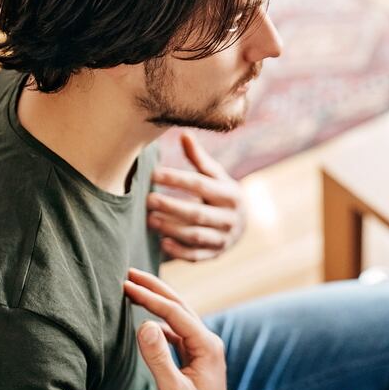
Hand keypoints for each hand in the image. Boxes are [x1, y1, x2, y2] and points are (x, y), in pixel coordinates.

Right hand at [124, 268, 228, 389]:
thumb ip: (158, 358)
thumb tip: (144, 324)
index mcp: (208, 346)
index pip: (175, 312)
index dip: (150, 297)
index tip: (126, 284)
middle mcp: (209, 342)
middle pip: (180, 306)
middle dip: (154, 288)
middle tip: (129, 272)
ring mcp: (204, 349)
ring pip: (178, 317)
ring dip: (157, 302)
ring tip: (134, 288)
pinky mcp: (197, 357)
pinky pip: (177, 331)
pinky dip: (161, 321)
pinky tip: (147, 320)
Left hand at [148, 133, 245, 261]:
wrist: (241, 224)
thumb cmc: (221, 194)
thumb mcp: (216, 176)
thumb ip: (199, 159)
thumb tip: (183, 134)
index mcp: (231, 194)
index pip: (200, 185)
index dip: (176, 179)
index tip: (153, 173)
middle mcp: (230, 218)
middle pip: (197, 212)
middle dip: (171, 206)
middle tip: (147, 199)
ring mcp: (224, 238)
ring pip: (195, 235)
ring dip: (171, 228)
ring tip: (150, 220)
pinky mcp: (215, 254)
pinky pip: (196, 256)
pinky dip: (179, 251)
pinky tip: (162, 242)